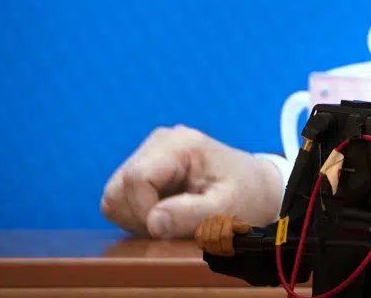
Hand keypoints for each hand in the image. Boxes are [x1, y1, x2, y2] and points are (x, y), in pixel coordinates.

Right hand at [100, 125, 283, 238]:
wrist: (257, 188)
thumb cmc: (247, 196)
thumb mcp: (227, 208)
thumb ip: (191, 214)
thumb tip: (153, 222)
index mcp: (181, 144)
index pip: (136, 179)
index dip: (144, 212)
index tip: (167, 229)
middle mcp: (161, 141)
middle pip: (118, 187)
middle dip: (139, 216)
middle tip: (172, 225)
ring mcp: (151, 151)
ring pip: (114, 194)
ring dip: (135, 217)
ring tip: (171, 219)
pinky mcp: (146, 166)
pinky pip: (120, 198)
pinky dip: (136, 214)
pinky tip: (165, 214)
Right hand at [194, 214, 249, 256]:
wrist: (226, 220)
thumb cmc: (236, 226)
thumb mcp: (243, 227)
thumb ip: (244, 229)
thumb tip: (247, 232)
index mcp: (230, 219)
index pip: (225, 236)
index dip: (227, 247)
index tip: (231, 253)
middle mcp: (218, 218)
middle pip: (215, 240)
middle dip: (219, 250)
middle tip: (224, 254)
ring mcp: (208, 221)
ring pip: (206, 240)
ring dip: (212, 249)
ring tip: (218, 252)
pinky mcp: (201, 225)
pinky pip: (199, 238)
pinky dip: (203, 245)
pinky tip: (209, 248)